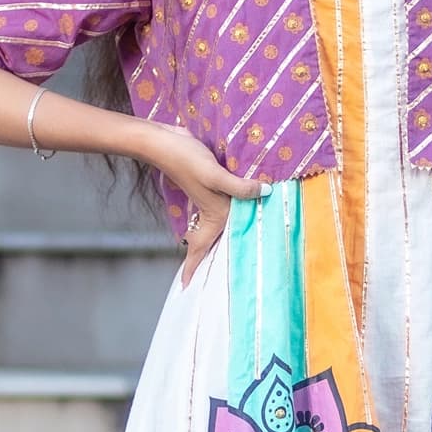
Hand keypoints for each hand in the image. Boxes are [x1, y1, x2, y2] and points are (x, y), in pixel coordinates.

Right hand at [147, 123, 270, 287]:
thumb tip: (266, 192)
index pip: (198, 250)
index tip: (185, 289)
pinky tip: (242, 209)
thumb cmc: (186, 160)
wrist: (164, 142)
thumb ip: (240, 187)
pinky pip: (224, 203)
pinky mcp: (211, 184)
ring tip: (235, 250)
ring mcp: (210, 198)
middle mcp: (211, 211)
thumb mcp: (214, 175)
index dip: (192, 270)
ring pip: (218, 224)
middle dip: (211, 260)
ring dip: (222, 237)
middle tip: (219, 279)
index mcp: (212, 215)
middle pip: (210, 242)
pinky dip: (232, 209)